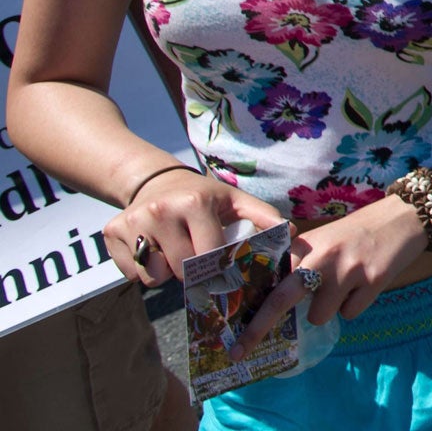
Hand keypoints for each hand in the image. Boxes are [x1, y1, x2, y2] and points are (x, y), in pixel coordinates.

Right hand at [104, 167, 282, 290]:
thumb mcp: (234, 201)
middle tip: (197, 256)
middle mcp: (161, 211)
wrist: (155, 181)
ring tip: (176, 250)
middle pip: (182, 269)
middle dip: (193, 272)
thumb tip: (293, 233)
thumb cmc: (203, 196)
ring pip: (155, 276)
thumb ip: (264, 217)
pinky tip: (155, 250)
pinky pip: (132, 274)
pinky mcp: (112, 234)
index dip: (218, 267)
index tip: (222, 267)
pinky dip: (145, 271)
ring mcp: (133, 222)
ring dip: (168, 273)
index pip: (209, 257)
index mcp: (194, 204)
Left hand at [235, 197, 430, 354]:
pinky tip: (364, 284)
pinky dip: (355, 305)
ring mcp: (348, 269)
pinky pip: (350, 313)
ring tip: (344, 285)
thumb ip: (300, 264)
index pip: (269, 278)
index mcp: (307, 244)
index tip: (229, 329)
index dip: (249, 304)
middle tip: (239, 351)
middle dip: (258, 328)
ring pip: (320, 315)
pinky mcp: (373, 281)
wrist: (404, 217)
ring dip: (328, 309)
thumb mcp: (324, 240)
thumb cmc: (356, 233)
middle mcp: (322, 256)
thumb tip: (274, 303)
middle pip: (282, 299)